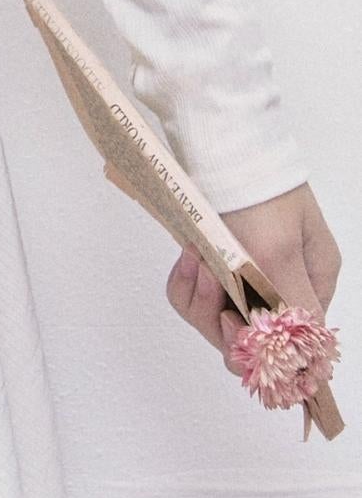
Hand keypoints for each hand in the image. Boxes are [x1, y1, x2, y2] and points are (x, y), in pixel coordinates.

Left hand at [165, 182, 341, 379]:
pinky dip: (186, 279)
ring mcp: (247, 270)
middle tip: (208, 277)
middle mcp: (285, 280)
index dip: (260, 347)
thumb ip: (293, 306)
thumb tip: (313, 360)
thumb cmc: (254, 191)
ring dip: (200, 293)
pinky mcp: (215, 258)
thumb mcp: (278, 251)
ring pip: (218, 315)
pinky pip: (196, 292)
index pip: (293, 343)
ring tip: (195, 256)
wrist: (214, 137)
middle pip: (251, 336)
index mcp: (313, 280)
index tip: (232, 324)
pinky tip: (185, 255)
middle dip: (219, 313)